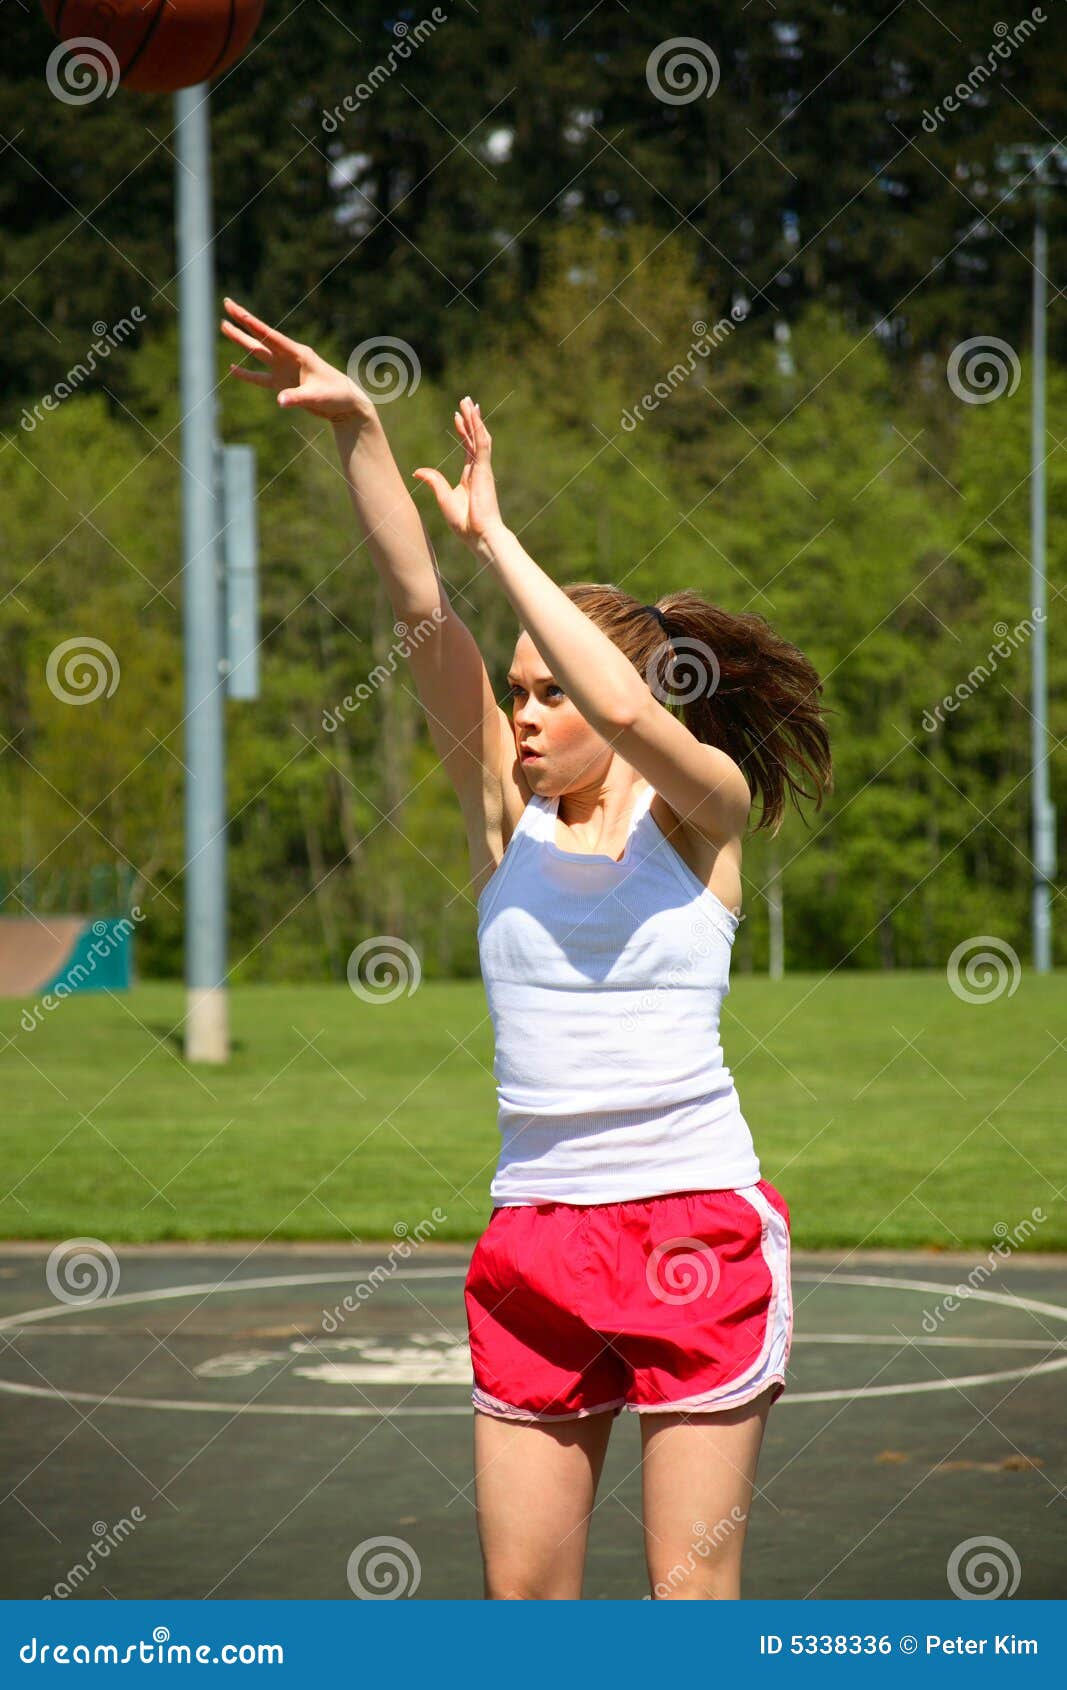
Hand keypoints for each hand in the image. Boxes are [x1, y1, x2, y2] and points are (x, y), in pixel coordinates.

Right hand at [220, 297, 376, 425]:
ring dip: (241, 341)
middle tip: (226, 303)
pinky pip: (260, 378)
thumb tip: (280, 401)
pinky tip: (234, 368)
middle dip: (242, 321)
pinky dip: (247, 374)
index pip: (269, 334)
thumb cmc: (336, 395)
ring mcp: (284, 370)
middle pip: (260, 336)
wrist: (346, 405)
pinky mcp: (283, 385)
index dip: (250, 321)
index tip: (236, 308)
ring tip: (224, 326)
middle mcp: (288, 357)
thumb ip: (297, 398)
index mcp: (297, 353)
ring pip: (257, 353)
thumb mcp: (317, 396)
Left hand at [412, 397, 503, 548]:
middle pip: (475, 438)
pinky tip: (474, 416)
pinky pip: (482, 444)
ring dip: (475, 419)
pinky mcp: (485, 471)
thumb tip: (417, 471)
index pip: (468, 448)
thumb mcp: (443, 498)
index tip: (457, 416)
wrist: (480, 536)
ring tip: (470, 402)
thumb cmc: (465, 523)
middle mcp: (478, 470)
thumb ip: (433, 481)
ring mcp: (483, 469)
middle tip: (467, 401)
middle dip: (471, 419)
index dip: (463, 431)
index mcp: (470, 476)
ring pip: (480, 437)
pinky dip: (478, 429)